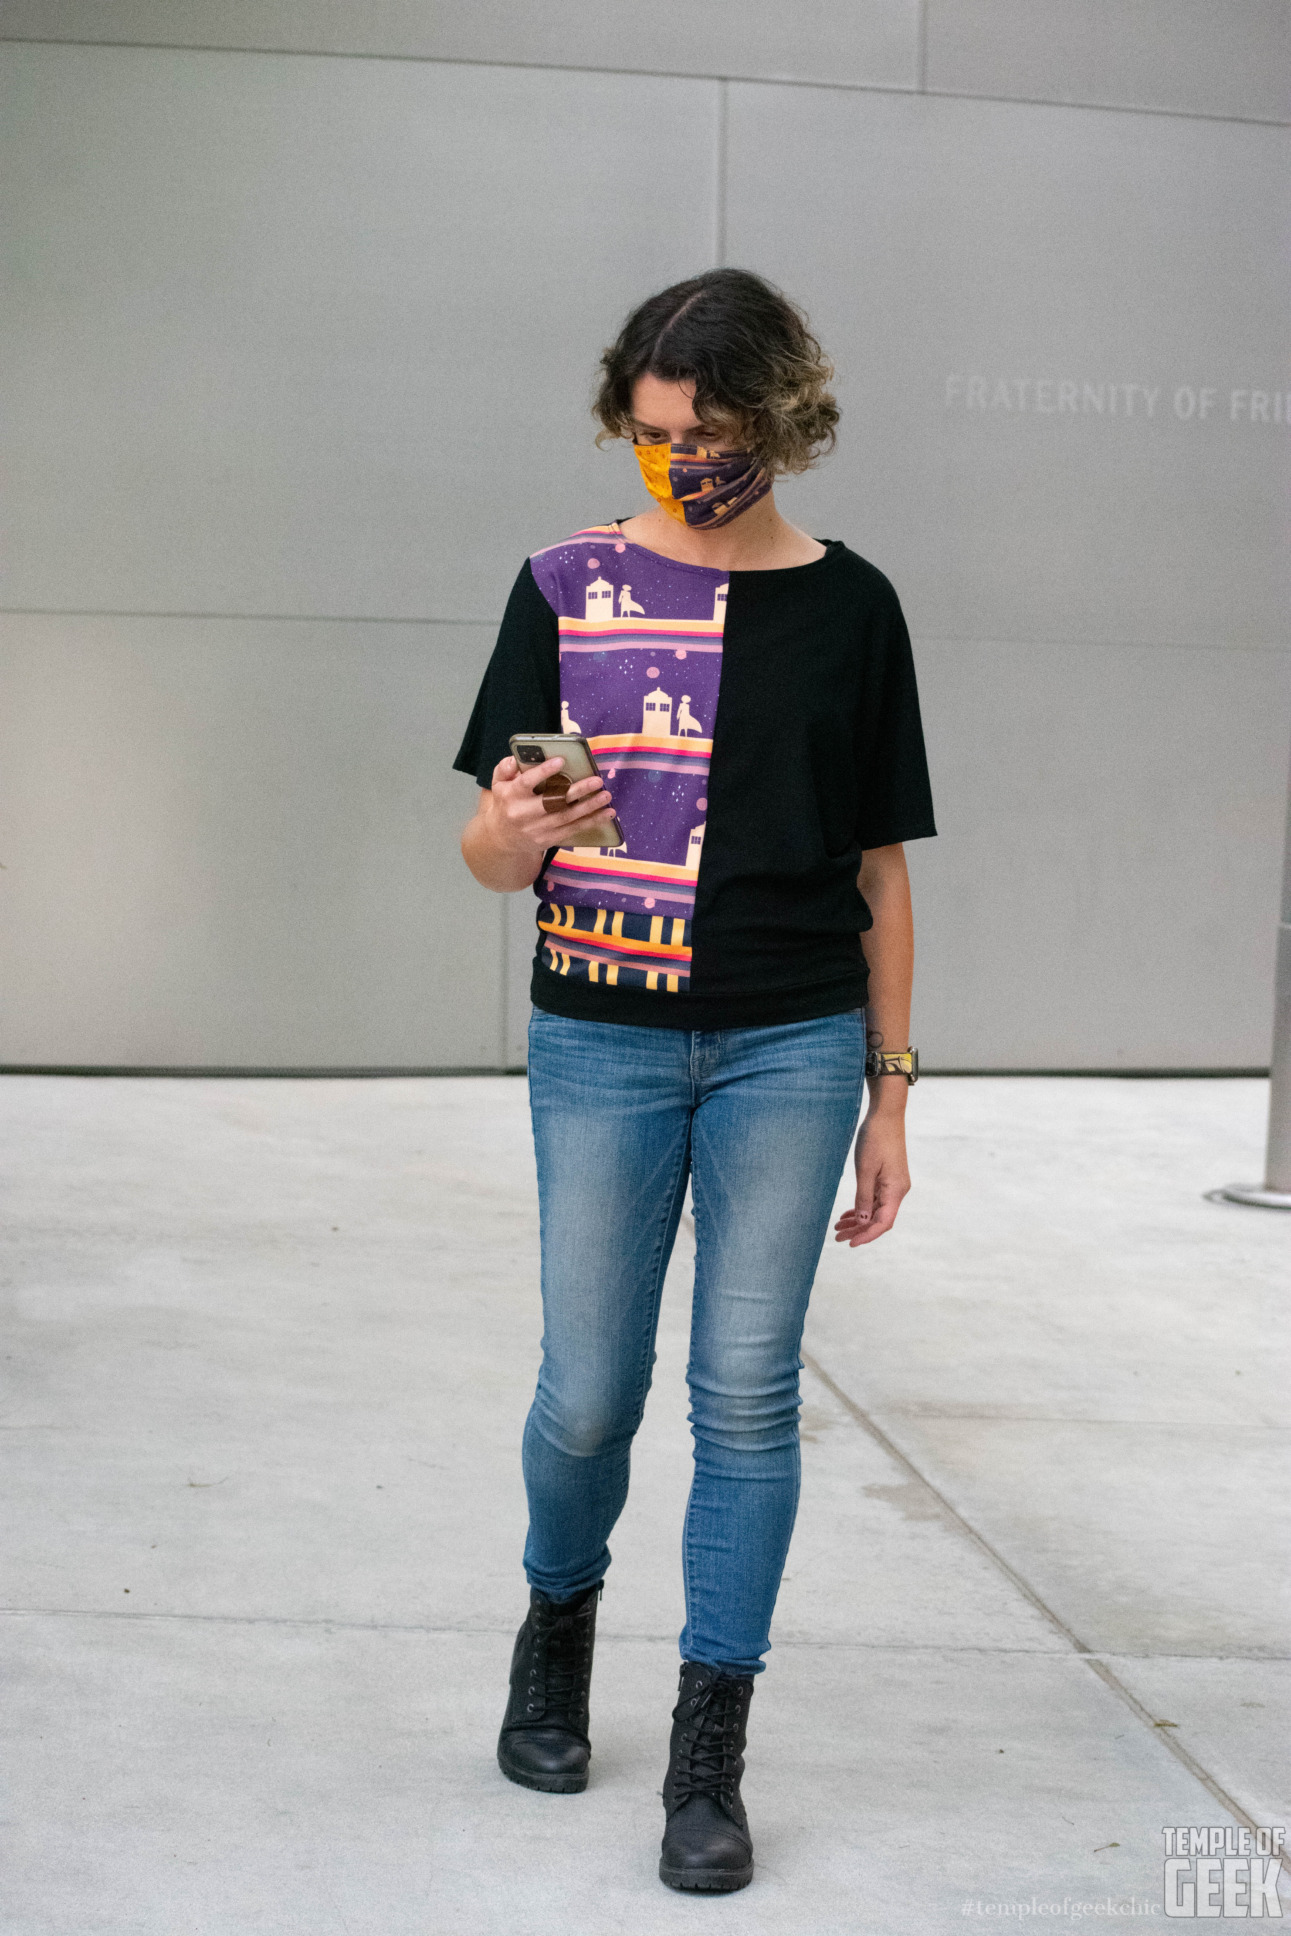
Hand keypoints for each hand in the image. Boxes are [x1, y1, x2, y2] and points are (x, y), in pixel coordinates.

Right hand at [487, 754, 613, 856]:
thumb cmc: (506, 803)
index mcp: (511, 796)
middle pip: (552, 802)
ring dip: (589, 807)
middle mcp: (523, 814)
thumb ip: (505, 768)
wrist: (502, 839)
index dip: (543, 772)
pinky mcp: (548, 839)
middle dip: (576, 791)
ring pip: (566, 817)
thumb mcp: (499, 784)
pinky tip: (607, 813)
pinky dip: (591, 822)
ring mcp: (537, 829)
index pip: (527, 783)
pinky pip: (572, 830)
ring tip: (606, 795)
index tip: (561, 761)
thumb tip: (516, 758)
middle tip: (596, 780)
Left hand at [833, 1103, 910, 1245]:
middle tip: (837, 1237)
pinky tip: (848, 1214)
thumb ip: (864, 1197)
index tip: (850, 1243)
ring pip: (876, 1211)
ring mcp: (894, 1185)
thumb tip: (863, 1222)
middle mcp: (898, 1191)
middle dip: (858, 1230)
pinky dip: (862, 1208)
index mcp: (896, 1191)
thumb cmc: (875, 1139)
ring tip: (838, 1227)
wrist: (885, 1115)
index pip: (883, 1223)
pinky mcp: (888, 1179)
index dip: (867, 1236)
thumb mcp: (865, 1170)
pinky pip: (876, 1200)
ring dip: (858, 1220)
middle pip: (879, 1219)